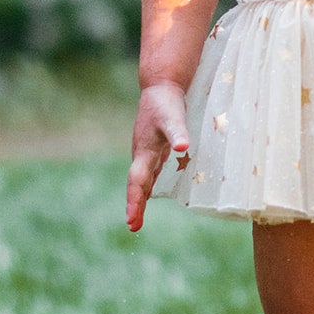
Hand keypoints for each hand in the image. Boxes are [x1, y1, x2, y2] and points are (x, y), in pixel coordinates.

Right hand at [126, 81, 189, 231]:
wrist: (160, 86)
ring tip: (137, 219)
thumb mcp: (173, 117)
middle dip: (135, 205)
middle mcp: (141, 154)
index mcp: (144, 151)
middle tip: (133, 227)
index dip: (135, 202)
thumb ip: (178, 132)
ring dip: (139, 199)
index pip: (138, 182)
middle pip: (136, 185)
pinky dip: (146, 186)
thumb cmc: (166, 102)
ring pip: (140, 180)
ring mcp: (145, 151)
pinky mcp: (153, 148)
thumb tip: (181, 147)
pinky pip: (147, 172)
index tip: (132, 221)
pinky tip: (150, 194)